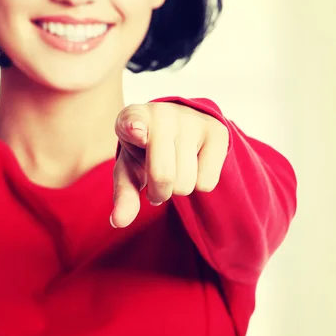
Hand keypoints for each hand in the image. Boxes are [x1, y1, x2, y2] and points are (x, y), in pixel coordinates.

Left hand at [111, 102, 228, 227]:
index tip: (136, 131)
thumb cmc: (145, 151)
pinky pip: (207, 183)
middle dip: (159, 192)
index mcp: (132, 118)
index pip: (132, 122)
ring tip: (176, 170)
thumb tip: (118, 222)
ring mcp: (192, 120)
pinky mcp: (217, 132)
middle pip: (163, 176)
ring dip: (179, 188)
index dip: (134, 128)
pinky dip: (198, 184)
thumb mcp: (129, 170)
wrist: (179, 126)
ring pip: (186, 183)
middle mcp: (162, 113)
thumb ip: (123, 194)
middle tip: (157, 182)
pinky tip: (193, 164)